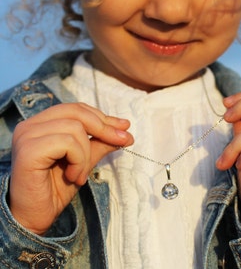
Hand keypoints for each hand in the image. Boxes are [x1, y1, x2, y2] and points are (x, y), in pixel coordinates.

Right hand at [10, 103, 133, 234]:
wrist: (35, 217)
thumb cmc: (57, 188)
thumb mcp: (85, 161)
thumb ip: (100, 143)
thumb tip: (125, 130)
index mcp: (41, 124)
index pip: (76, 109)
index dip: (103, 117)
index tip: (125, 127)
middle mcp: (31, 125)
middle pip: (76, 112)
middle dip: (104, 128)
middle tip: (122, 142)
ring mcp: (27, 136)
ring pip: (75, 128)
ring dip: (86, 155)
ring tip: (80, 175)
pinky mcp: (29, 150)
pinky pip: (67, 143)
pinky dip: (78, 160)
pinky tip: (73, 177)